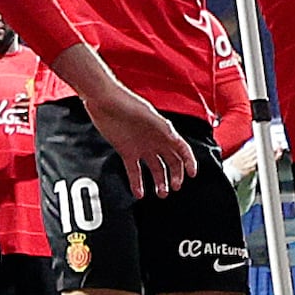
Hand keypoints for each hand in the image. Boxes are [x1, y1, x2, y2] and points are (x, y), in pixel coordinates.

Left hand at [75, 76, 195, 198]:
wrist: (103, 101)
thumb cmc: (126, 102)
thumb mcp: (147, 114)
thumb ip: (162, 127)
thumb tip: (176, 139)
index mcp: (163, 131)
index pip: (182, 149)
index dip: (189, 161)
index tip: (191, 174)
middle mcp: (155, 141)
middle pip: (171, 162)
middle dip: (175, 176)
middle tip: (174, 187)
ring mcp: (141, 147)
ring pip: (155, 169)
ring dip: (159, 182)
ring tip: (161, 194)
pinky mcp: (126, 152)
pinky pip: (134, 172)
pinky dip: (137, 183)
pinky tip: (140, 193)